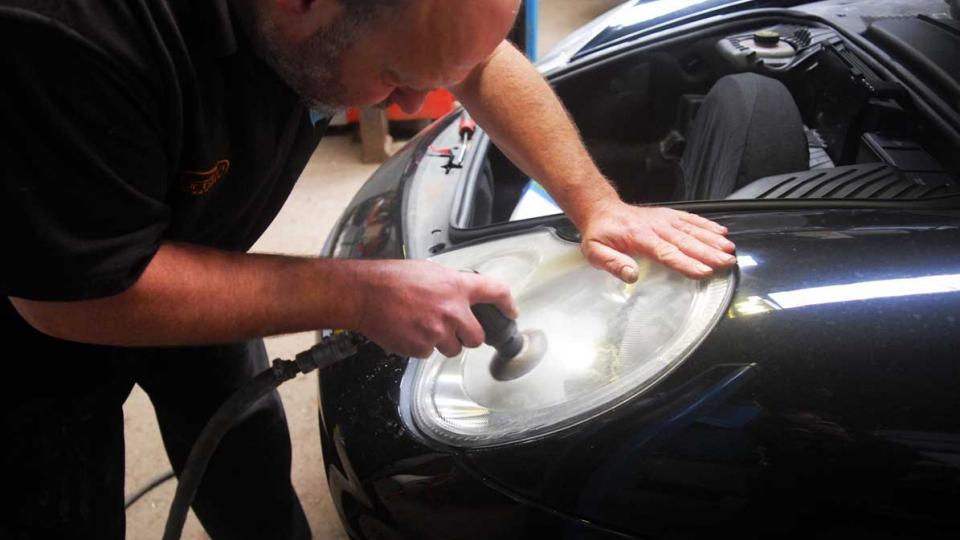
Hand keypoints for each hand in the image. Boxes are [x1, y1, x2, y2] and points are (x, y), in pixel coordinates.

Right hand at [351, 260, 516, 357]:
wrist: (364, 294)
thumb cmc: (391, 279)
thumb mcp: (429, 271)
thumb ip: (450, 285)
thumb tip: (461, 295)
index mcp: (456, 287)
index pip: (496, 292)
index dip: (507, 304)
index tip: (510, 312)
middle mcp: (452, 310)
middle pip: (477, 337)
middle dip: (467, 336)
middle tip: (452, 329)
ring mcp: (437, 332)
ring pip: (453, 349)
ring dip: (443, 342)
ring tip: (422, 326)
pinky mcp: (421, 347)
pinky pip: (429, 353)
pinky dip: (421, 346)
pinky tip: (409, 331)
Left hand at [579, 201, 735, 280]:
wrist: (602, 209)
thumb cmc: (600, 234)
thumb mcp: (595, 252)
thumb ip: (612, 263)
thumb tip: (630, 276)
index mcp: (639, 238)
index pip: (667, 252)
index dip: (686, 262)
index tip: (703, 271)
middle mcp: (655, 227)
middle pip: (686, 241)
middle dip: (708, 253)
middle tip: (726, 262)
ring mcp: (664, 219)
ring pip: (692, 229)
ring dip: (712, 239)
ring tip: (729, 249)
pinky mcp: (668, 215)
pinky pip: (691, 219)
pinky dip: (707, 225)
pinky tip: (721, 232)